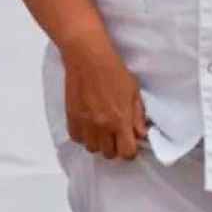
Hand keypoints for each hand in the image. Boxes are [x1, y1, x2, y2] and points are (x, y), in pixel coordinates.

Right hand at [59, 28, 149, 159]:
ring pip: (92, 148)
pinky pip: (77, 138)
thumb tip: (140, 133)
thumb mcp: (134, 92)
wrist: (87, 58)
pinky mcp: (71, 117)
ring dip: (98, 142)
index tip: (130, 142)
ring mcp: (85, 123)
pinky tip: (88, 125)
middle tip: (116, 134)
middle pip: (109, 154)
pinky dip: (83, 136)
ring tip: (101, 130)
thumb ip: (138, 116)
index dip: (130, 151)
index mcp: (120, 120)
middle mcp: (102, 126)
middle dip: (115, 147)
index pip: (127, 153)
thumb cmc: (113, 71)